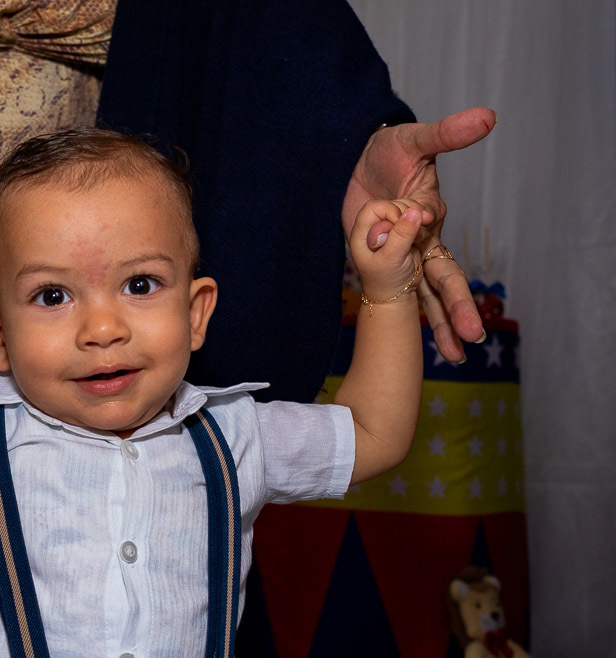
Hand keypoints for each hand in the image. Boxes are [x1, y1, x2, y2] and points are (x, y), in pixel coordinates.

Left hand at [342, 107, 496, 361]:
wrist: (355, 160)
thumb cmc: (389, 149)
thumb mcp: (415, 139)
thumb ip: (447, 134)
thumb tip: (487, 117)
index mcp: (429, 213)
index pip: (428, 224)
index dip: (418, 223)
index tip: (415, 215)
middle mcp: (422, 239)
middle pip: (445, 277)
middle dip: (457, 306)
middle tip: (473, 336)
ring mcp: (403, 255)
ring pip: (427, 294)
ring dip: (440, 323)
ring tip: (456, 355)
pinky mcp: (381, 262)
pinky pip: (397, 292)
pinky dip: (406, 315)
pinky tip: (409, 344)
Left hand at [349, 199, 429, 303]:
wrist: (397, 294)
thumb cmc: (387, 281)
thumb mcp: (392, 259)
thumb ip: (401, 235)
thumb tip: (413, 212)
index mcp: (362, 234)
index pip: (374, 208)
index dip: (390, 210)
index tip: (403, 222)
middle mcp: (374, 228)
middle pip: (390, 205)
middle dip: (406, 210)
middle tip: (420, 222)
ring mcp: (389, 229)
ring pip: (404, 209)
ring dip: (416, 215)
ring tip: (421, 232)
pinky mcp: (403, 231)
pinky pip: (414, 217)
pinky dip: (421, 221)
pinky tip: (423, 233)